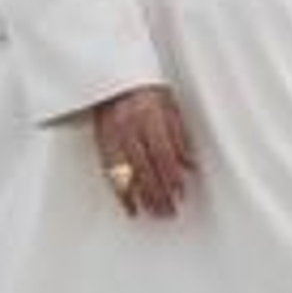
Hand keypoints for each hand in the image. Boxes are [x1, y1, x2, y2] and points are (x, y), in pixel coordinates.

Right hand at [94, 85, 195, 218]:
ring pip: (128, 174)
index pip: (163, 153)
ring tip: (156, 214)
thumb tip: (190, 164)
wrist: (112, 78)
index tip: (181, 193)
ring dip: (143, 198)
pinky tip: (131, 208)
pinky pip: (111, 174)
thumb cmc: (146, 90)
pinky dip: (122, 194)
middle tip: (171, 211)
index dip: (172, 176)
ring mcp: (113, 137)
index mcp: (150, 116)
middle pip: (146, 168)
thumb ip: (179, 135)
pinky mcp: (101, 144)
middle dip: (160, 193)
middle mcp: (130, 128)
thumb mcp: (169, 106)